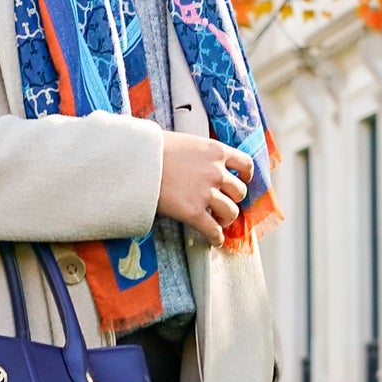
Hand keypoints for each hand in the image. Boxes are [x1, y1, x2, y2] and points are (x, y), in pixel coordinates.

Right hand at [157, 132, 253, 246]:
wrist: (136, 161)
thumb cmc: (155, 148)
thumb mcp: (187, 142)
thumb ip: (202, 154)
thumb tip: (202, 162)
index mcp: (216, 151)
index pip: (245, 164)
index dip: (245, 175)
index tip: (241, 180)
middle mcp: (216, 172)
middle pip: (239, 192)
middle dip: (232, 198)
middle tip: (222, 202)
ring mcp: (206, 193)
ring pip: (231, 212)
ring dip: (226, 218)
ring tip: (218, 220)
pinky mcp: (193, 212)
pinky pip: (214, 231)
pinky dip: (216, 238)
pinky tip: (214, 240)